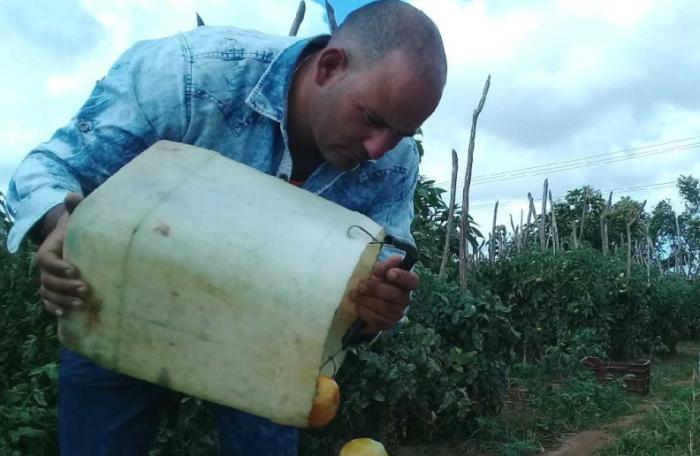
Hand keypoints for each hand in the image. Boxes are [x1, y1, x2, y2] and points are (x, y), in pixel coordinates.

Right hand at [36, 192, 87, 316]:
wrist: (77, 238)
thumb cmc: (78, 226)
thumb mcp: (76, 216)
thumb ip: (75, 206)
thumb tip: (73, 196)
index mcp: (48, 249)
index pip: (46, 260)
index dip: (58, 266)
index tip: (75, 270)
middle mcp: (46, 267)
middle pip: (48, 280)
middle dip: (65, 286)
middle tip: (85, 289)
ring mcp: (49, 279)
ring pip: (48, 293)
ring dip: (63, 300)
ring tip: (81, 304)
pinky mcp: (55, 289)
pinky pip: (48, 301)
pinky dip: (54, 308)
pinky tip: (64, 315)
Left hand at [348, 255, 419, 333]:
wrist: (365, 300)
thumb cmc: (375, 282)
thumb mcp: (378, 271)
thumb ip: (386, 265)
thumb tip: (397, 259)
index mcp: (405, 283)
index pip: (412, 280)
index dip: (402, 277)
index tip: (389, 274)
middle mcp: (405, 299)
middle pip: (396, 295)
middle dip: (376, 289)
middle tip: (361, 286)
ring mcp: (397, 313)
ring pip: (385, 308)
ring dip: (367, 300)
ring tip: (354, 295)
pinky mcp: (388, 323)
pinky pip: (378, 320)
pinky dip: (366, 312)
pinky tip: (358, 307)